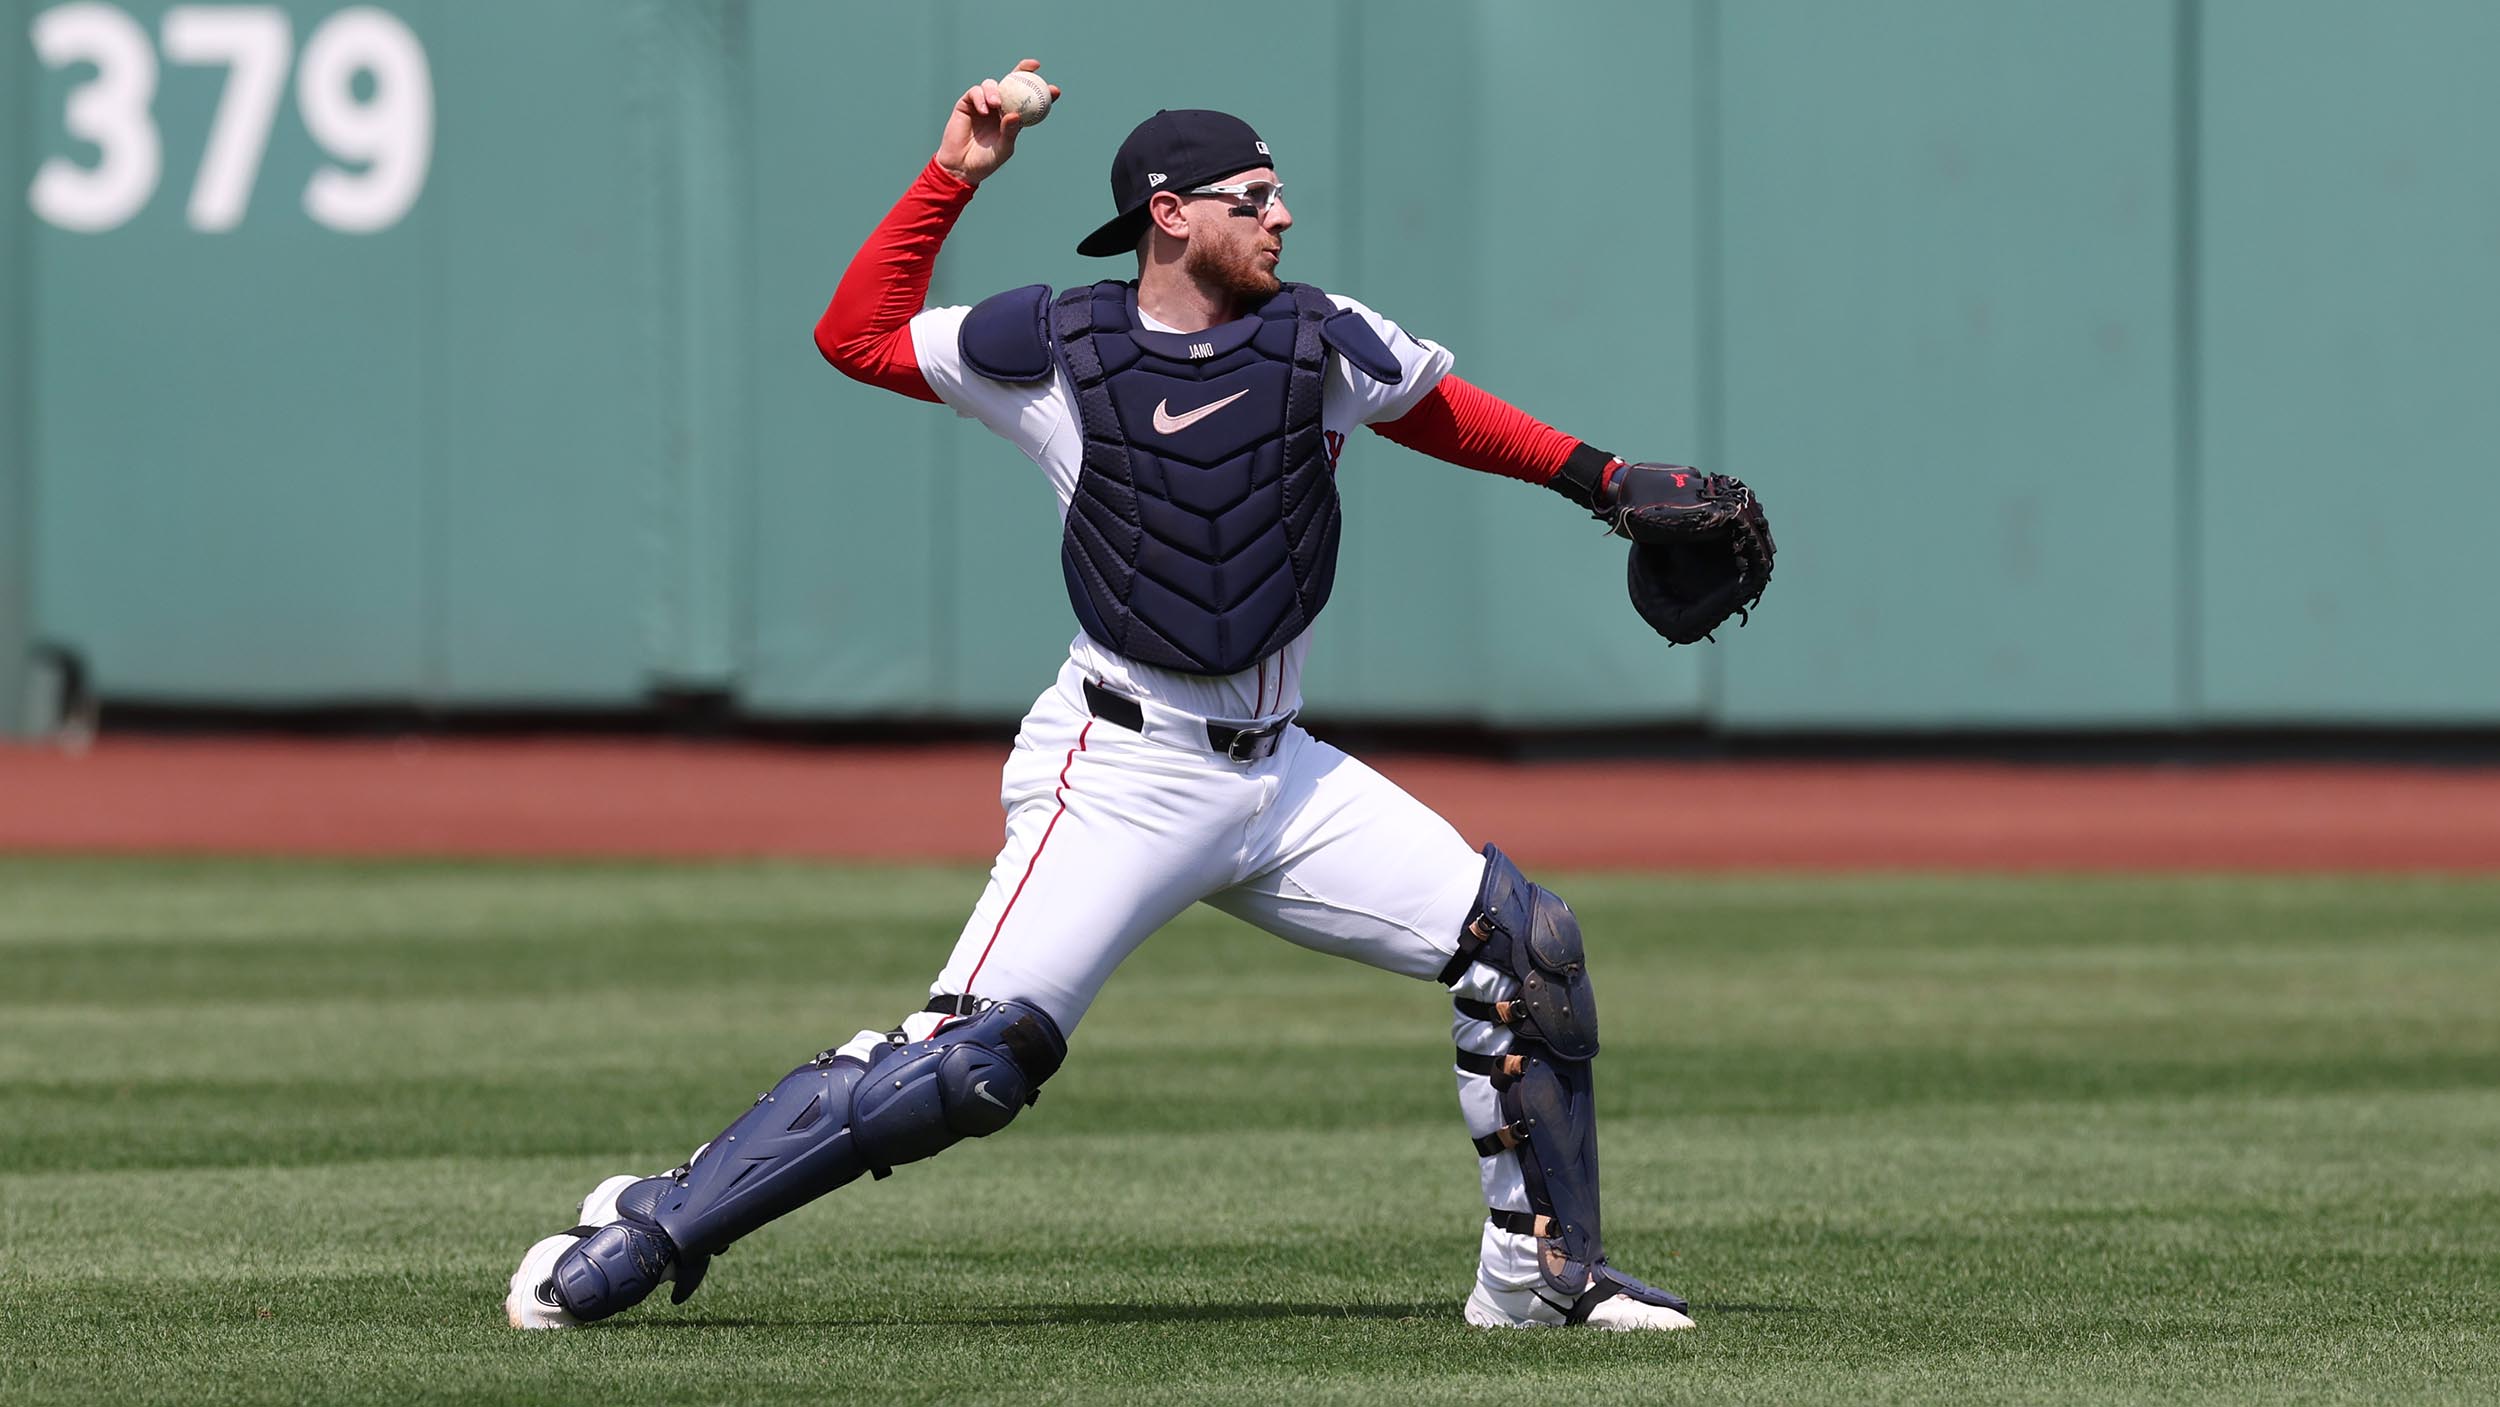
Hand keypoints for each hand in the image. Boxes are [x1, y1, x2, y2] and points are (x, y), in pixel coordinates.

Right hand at [935, 58, 1057, 187]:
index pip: (1029, 100)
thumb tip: (1016, 115)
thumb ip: (1010, 132)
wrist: (962, 166)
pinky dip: (980, 98)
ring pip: (992, 85)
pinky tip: (984, 109)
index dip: (1042, 91)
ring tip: (996, 104)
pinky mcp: (967, 103)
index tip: (1055, 90)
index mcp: (1013, 117)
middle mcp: (999, 107)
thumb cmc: (986, 161)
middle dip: (1023, 70)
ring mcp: (983, 103)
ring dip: (995, 91)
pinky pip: (975, 92)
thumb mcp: (1003, 149)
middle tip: (1032, 67)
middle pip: (1012, 82)